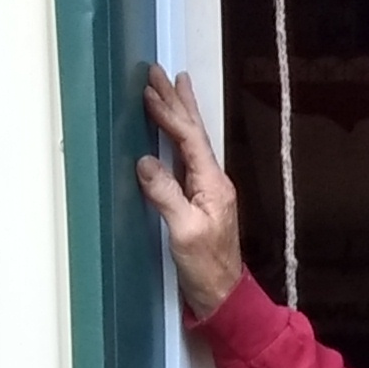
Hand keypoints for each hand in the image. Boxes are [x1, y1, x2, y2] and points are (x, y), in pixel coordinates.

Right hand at [133, 64, 244, 321]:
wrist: (223, 295)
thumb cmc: (206, 267)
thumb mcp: (184, 232)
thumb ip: (166, 195)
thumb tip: (145, 162)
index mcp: (213, 185)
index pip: (189, 140)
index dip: (169, 115)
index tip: (150, 92)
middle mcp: (213, 182)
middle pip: (193, 133)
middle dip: (177, 102)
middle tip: (160, 72)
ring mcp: (208, 190)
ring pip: (192, 142)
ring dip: (181, 113)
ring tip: (174, 85)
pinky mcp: (199, 200)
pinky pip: (187, 157)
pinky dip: (178, 137)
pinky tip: (174, 130)